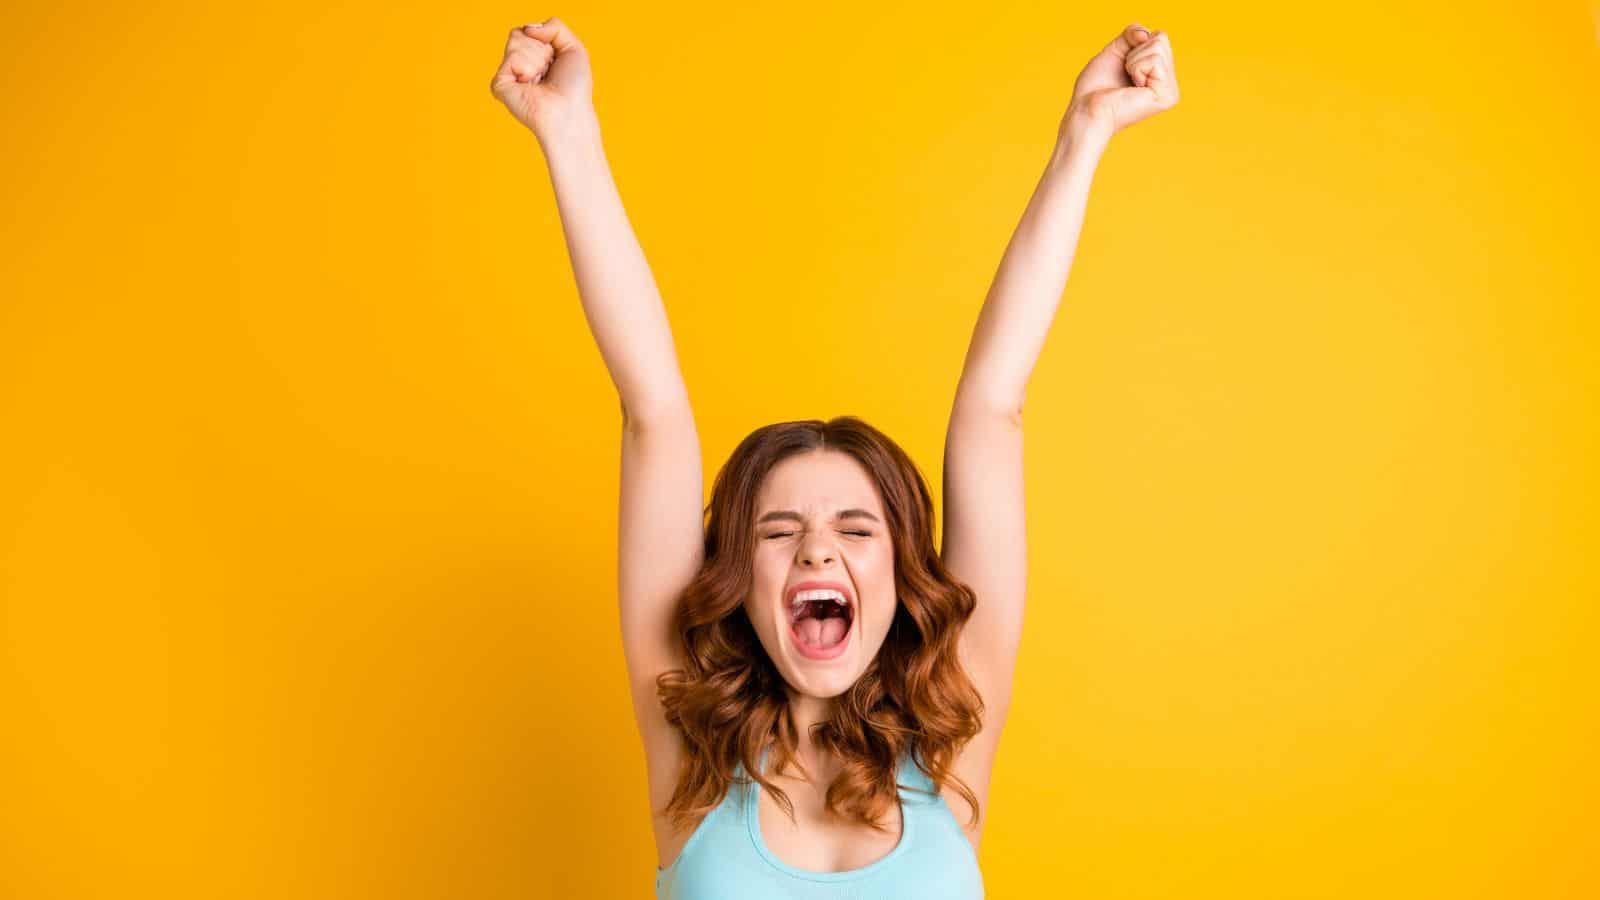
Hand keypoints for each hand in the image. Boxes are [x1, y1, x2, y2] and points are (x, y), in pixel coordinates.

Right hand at [489, 17, 595, 139]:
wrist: (568, 112)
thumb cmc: (574, 88)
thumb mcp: (575, 48)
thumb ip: (555, 26)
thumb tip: (528, 28)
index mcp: (534, 57)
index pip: (531, 29)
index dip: (548, 42)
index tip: (556, 63)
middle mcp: (519, 65)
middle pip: (521, 32)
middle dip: (542, 48)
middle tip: (548, 72)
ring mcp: (508, 74)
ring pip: (516, 39)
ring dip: (536, 58)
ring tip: (540, 79)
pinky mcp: (499, 83)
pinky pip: (512, 56)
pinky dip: (526, 67)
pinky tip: (530, 85)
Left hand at [1060, 23, 1178, 144]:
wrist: (1087, 109)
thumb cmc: (1096, 86)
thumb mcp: (1116, 50)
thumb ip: (1133, 34)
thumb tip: (1146, 34)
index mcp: (1159, 74)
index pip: (1159, 36)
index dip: (1135, 44)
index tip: (1123, 66)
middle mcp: (1169, 83)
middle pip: (1161, 38)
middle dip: (1134, 52)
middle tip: (1124, 75)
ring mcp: (1170, 91)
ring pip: (1158, 46)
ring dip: (1133, 61)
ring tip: (1127, 82)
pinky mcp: (1167, 95)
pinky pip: (1154, 59)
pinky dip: (1136, 68)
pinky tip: (1132, 88)